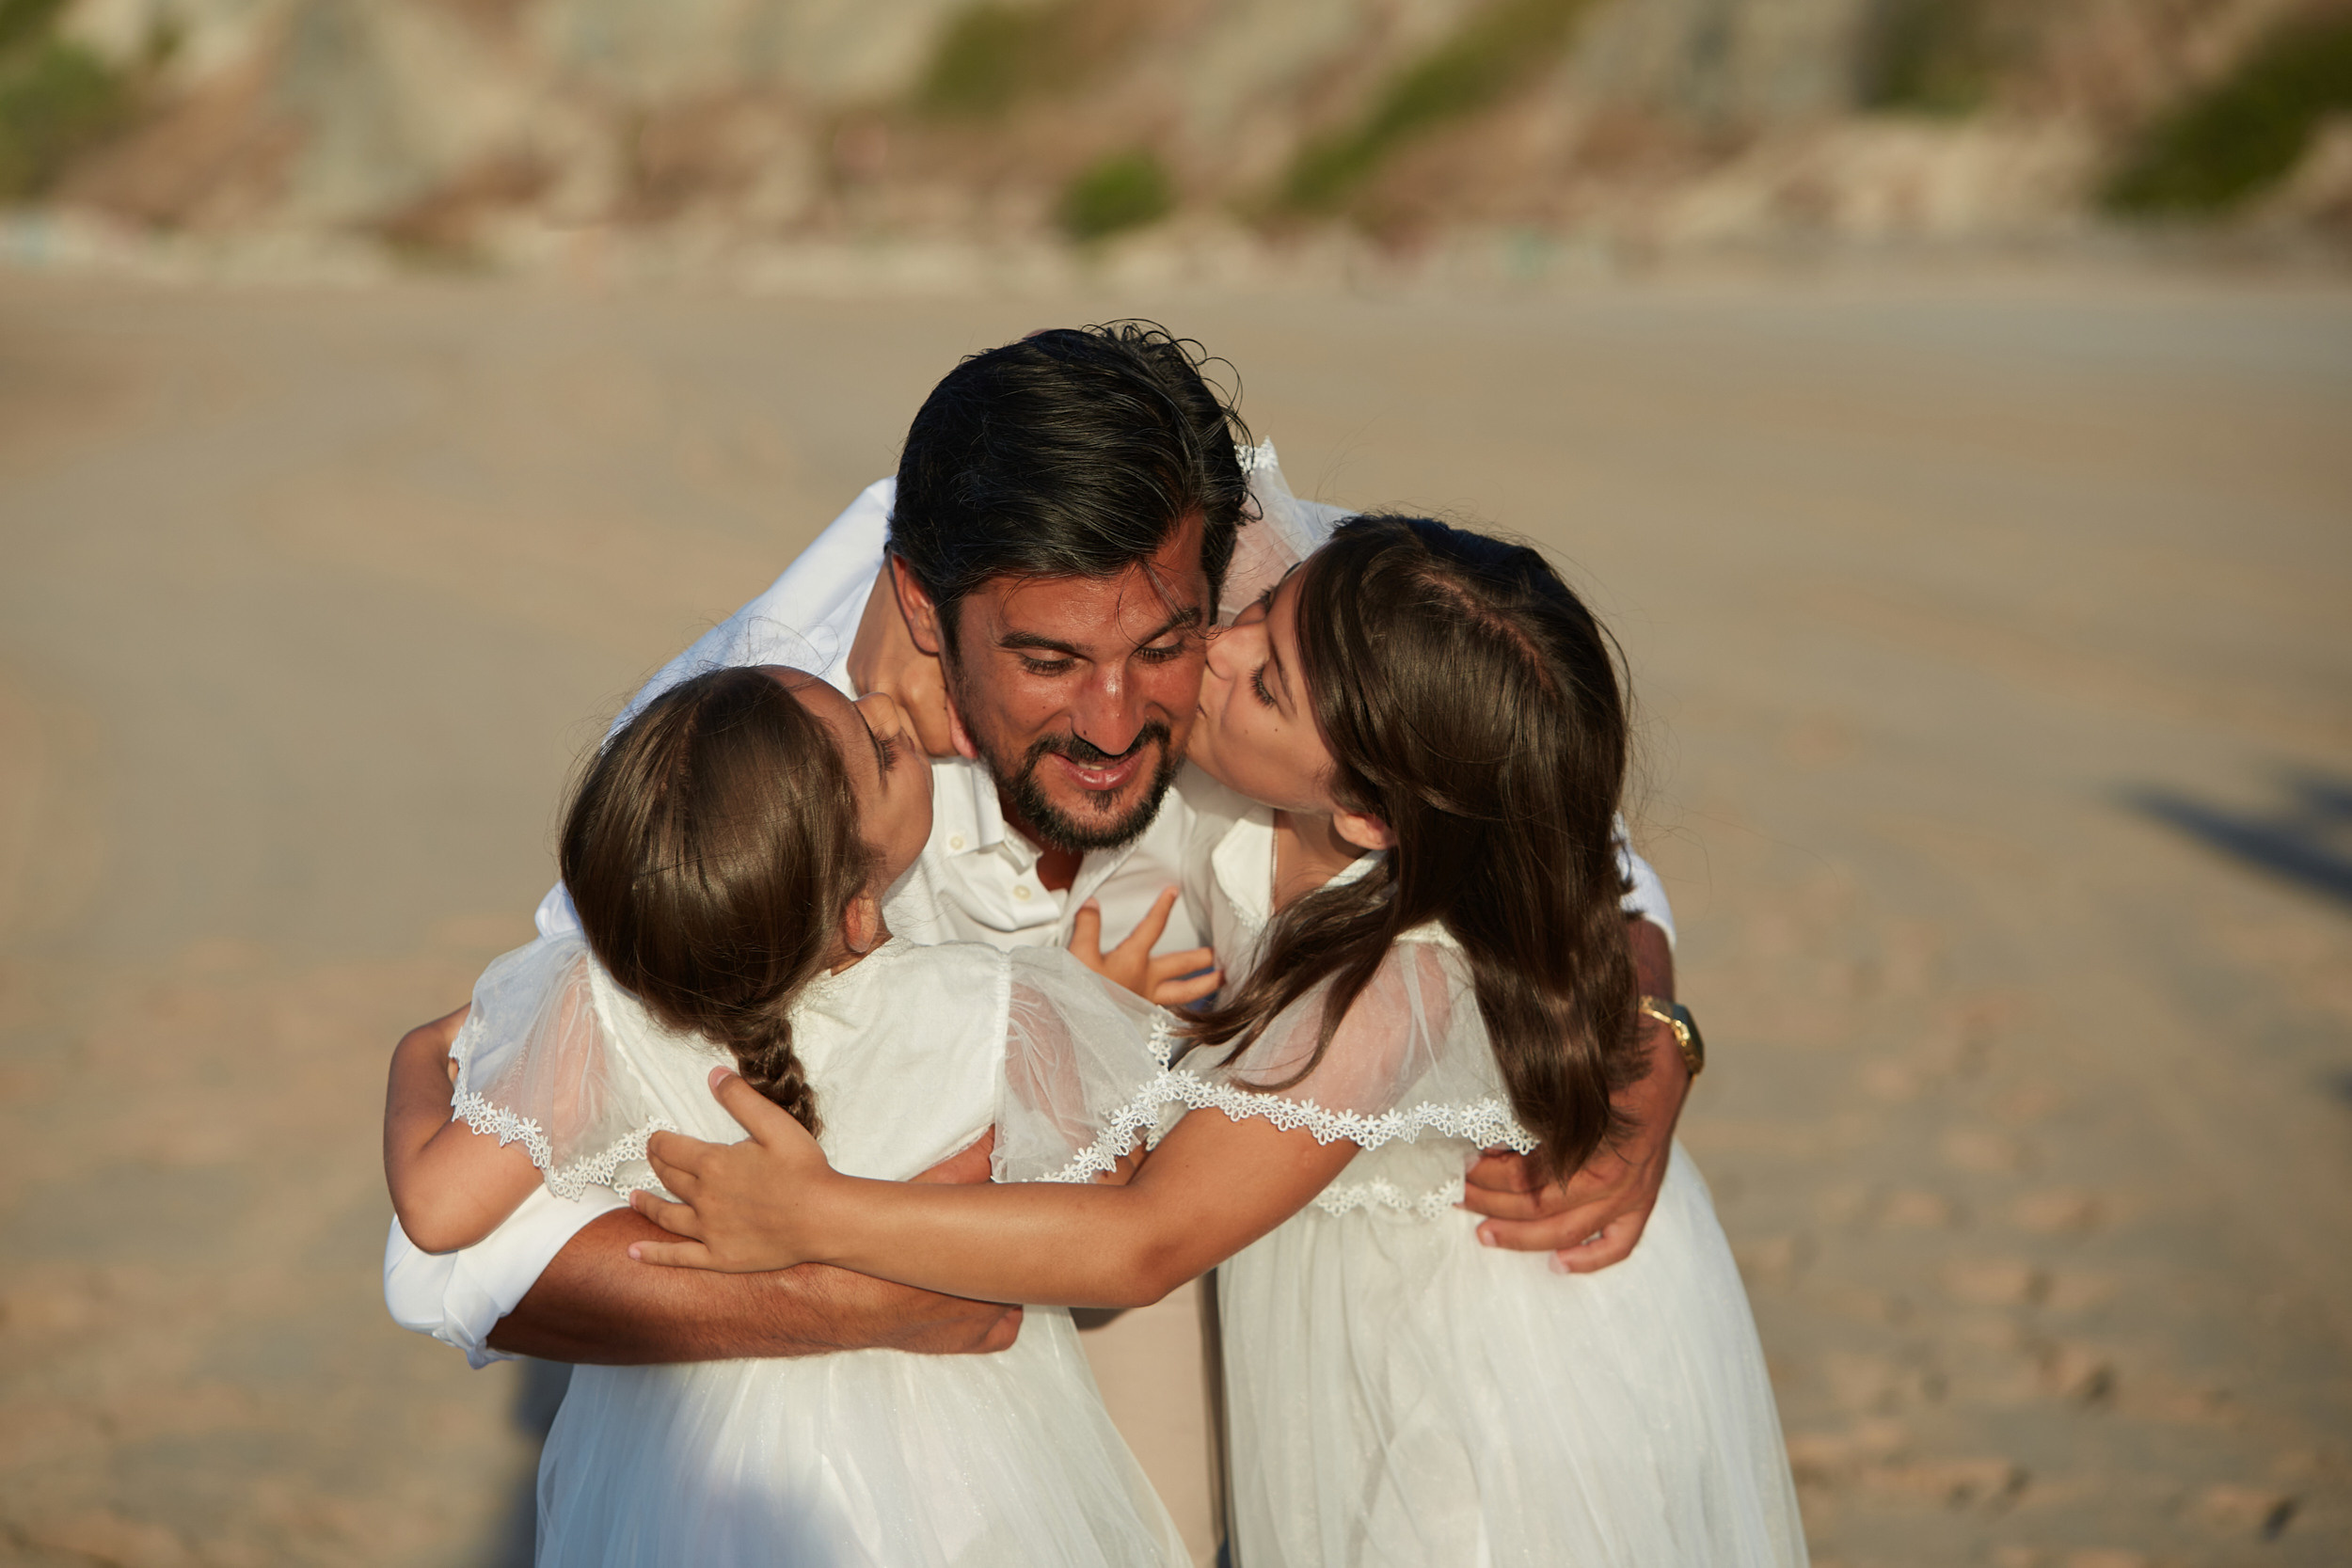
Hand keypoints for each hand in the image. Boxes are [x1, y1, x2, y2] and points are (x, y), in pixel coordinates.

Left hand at [628, 1069, 839, 1271]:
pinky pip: (678, 1256)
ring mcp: (709, 1230)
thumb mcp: (776, 1124)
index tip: (655, 1138)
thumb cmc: (804, 1170)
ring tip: (634, 1199)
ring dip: (648, 1205)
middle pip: (670, 1179)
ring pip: (667, 1216)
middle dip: (657, 1165)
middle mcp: (704, 1197)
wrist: (824, 1218)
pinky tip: (634, 1253)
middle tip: (651, 1158)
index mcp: (714, 1164)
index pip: (673, 1149)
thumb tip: (714, 1076)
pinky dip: (654, 1254)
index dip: (660, 1141)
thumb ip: (741, 1099)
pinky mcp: (719, 1256)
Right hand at [846, 562, 959, 757]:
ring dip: (913, 722)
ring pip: (894, 728)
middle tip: (950, 712)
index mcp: (913, 687)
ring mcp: (865, 678)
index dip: (957, 742)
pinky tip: (910, 683)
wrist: (910, 570)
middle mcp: (883, 687)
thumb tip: (969, 751)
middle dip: (934, 735)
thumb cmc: (943, 611)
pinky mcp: (855, 669)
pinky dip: (895, 703)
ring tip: (930, 698)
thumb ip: (962, 709)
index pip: (939, 748)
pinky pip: (878, 705)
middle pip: (914, 744)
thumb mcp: (960, 661)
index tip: (966, 726)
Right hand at [1067, 887, 1220, 1005]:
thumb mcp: (1078, 954)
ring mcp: (1145, 1000)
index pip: (1152, 927)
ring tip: (1222, 980)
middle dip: (1202, 956)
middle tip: (1223, 951)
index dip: (1163, 907)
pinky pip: (1170, 1009)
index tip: (1174, 891)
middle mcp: (1146, 981)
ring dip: (1204, 985)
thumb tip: (1092, 903)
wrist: (1078, 1029)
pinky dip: (1183, 1005)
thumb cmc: (1080, 991)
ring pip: (1183, 993)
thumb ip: (1087, 926)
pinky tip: (1186, 1006)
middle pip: (1182, 965)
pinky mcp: (1139, 1016)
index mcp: (1134, 961)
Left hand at [1460, 1000, 1689, 1271]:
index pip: (1526, 1179)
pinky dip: (1589, 1259)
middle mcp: (1615, 1177)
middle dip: (1491, 1204)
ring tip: (1484, 1233)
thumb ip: (1535, 1110)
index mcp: (1592, 1144)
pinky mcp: (1645, 1199)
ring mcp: (1633, 1193)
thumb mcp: (1569, 1075)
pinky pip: (1619, 1243)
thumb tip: (1489, 1139)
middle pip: (1540, 1208)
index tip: (1459, 1166)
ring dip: (1522, 1236)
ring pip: (1569, 1232)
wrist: (1663, 1050)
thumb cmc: (1608, 1054)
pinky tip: (1557, 1264)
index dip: (1487, 1178)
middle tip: (1456, 1195)